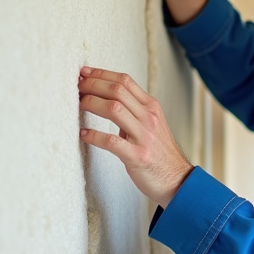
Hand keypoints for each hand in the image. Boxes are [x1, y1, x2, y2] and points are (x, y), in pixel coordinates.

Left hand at [78, 67, 193, 207]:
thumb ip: (135, 111)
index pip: (125, 81)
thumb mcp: (152, 125)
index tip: (85, 73)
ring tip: (79, 104)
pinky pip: (111, 141)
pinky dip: (93, 135)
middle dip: (93, 85)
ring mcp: (144, 137)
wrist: (177, 179)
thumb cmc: (160, 153)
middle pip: (117, 91)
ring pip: (114, 109)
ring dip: (91, 103)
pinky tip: (83, 134)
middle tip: (77, 86)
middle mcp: (149, 118)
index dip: (102, 74)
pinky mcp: (137, 156)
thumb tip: (107, 98)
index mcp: (152, 108)